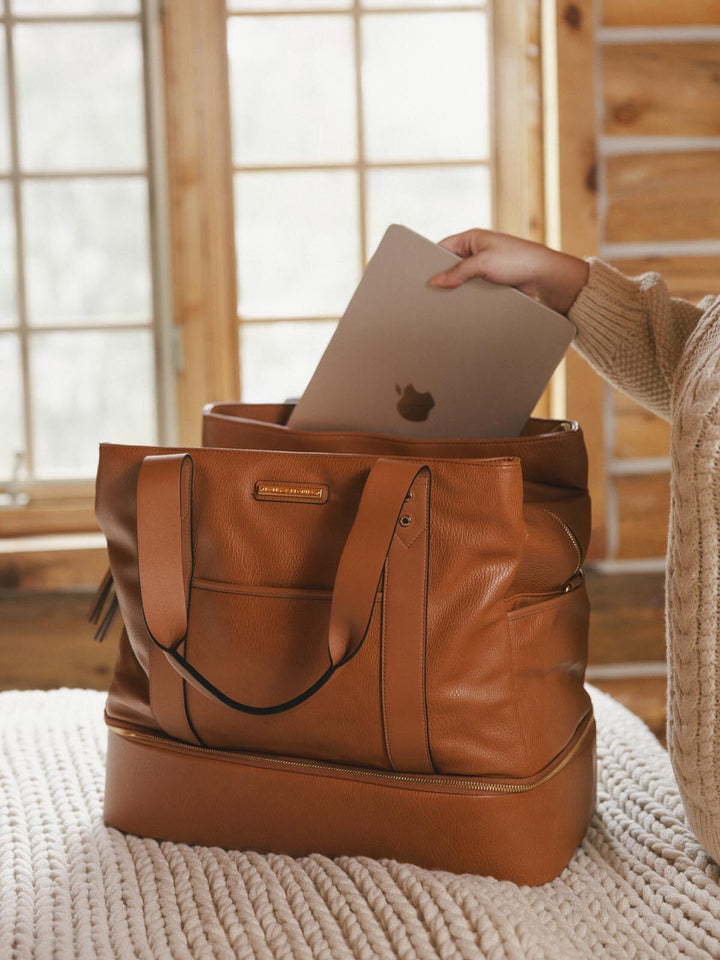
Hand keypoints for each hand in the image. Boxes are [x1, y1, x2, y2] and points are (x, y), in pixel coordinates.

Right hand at [428, 228, 588, 314]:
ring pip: (461, 280)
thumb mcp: (484, 263)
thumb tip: (436, 281)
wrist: (546, 278)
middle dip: (443, 278)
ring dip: (456, 290)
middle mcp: (477, 252)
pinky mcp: (491, 284)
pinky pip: (473, 291)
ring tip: (442, 302)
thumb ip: (458, 272)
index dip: (430, 260)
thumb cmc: (519, 260)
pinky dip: (467, 297)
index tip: (419, 274)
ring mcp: (484, 269)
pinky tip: (459, 307)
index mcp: (473, 238)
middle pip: (450, 265)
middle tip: (429, 291)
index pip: (443, 247)